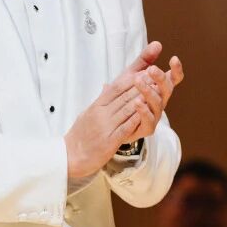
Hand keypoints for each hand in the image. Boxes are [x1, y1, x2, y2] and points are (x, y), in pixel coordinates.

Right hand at [64, 43, 160, 177]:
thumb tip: (106, 86)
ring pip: (126, 109)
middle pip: (124, 96)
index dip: (132, 78)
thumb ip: (100, 100)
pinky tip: (146, 114)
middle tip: (156, 76)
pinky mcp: (109, 140)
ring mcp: (105, 126)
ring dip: (142, 99)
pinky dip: (136, 120)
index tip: (146, 71)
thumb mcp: (89, 112)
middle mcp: (101, 113)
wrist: (70, 155)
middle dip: (141, 85)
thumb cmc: (81, 134)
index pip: (116, 87)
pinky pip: (125, 128)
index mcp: (97, 105)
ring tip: (155, 91)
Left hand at [123, 48, 184, 142]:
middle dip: (161, 78)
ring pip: (158, 104)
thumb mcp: (131, 74)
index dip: (176, 70)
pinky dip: (144, 111)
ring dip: (149, 91)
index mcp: (159, 89)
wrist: (109, 122)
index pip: (172, 79)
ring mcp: (154, 115)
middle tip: (151, 69)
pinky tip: (137, 102)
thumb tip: (158, 44)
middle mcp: (160, 102)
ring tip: (138, 81)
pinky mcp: (146, 128)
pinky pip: (149, 120)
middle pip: (167, 89)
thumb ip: (144, 60)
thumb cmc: (123, 97)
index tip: (174, 59)